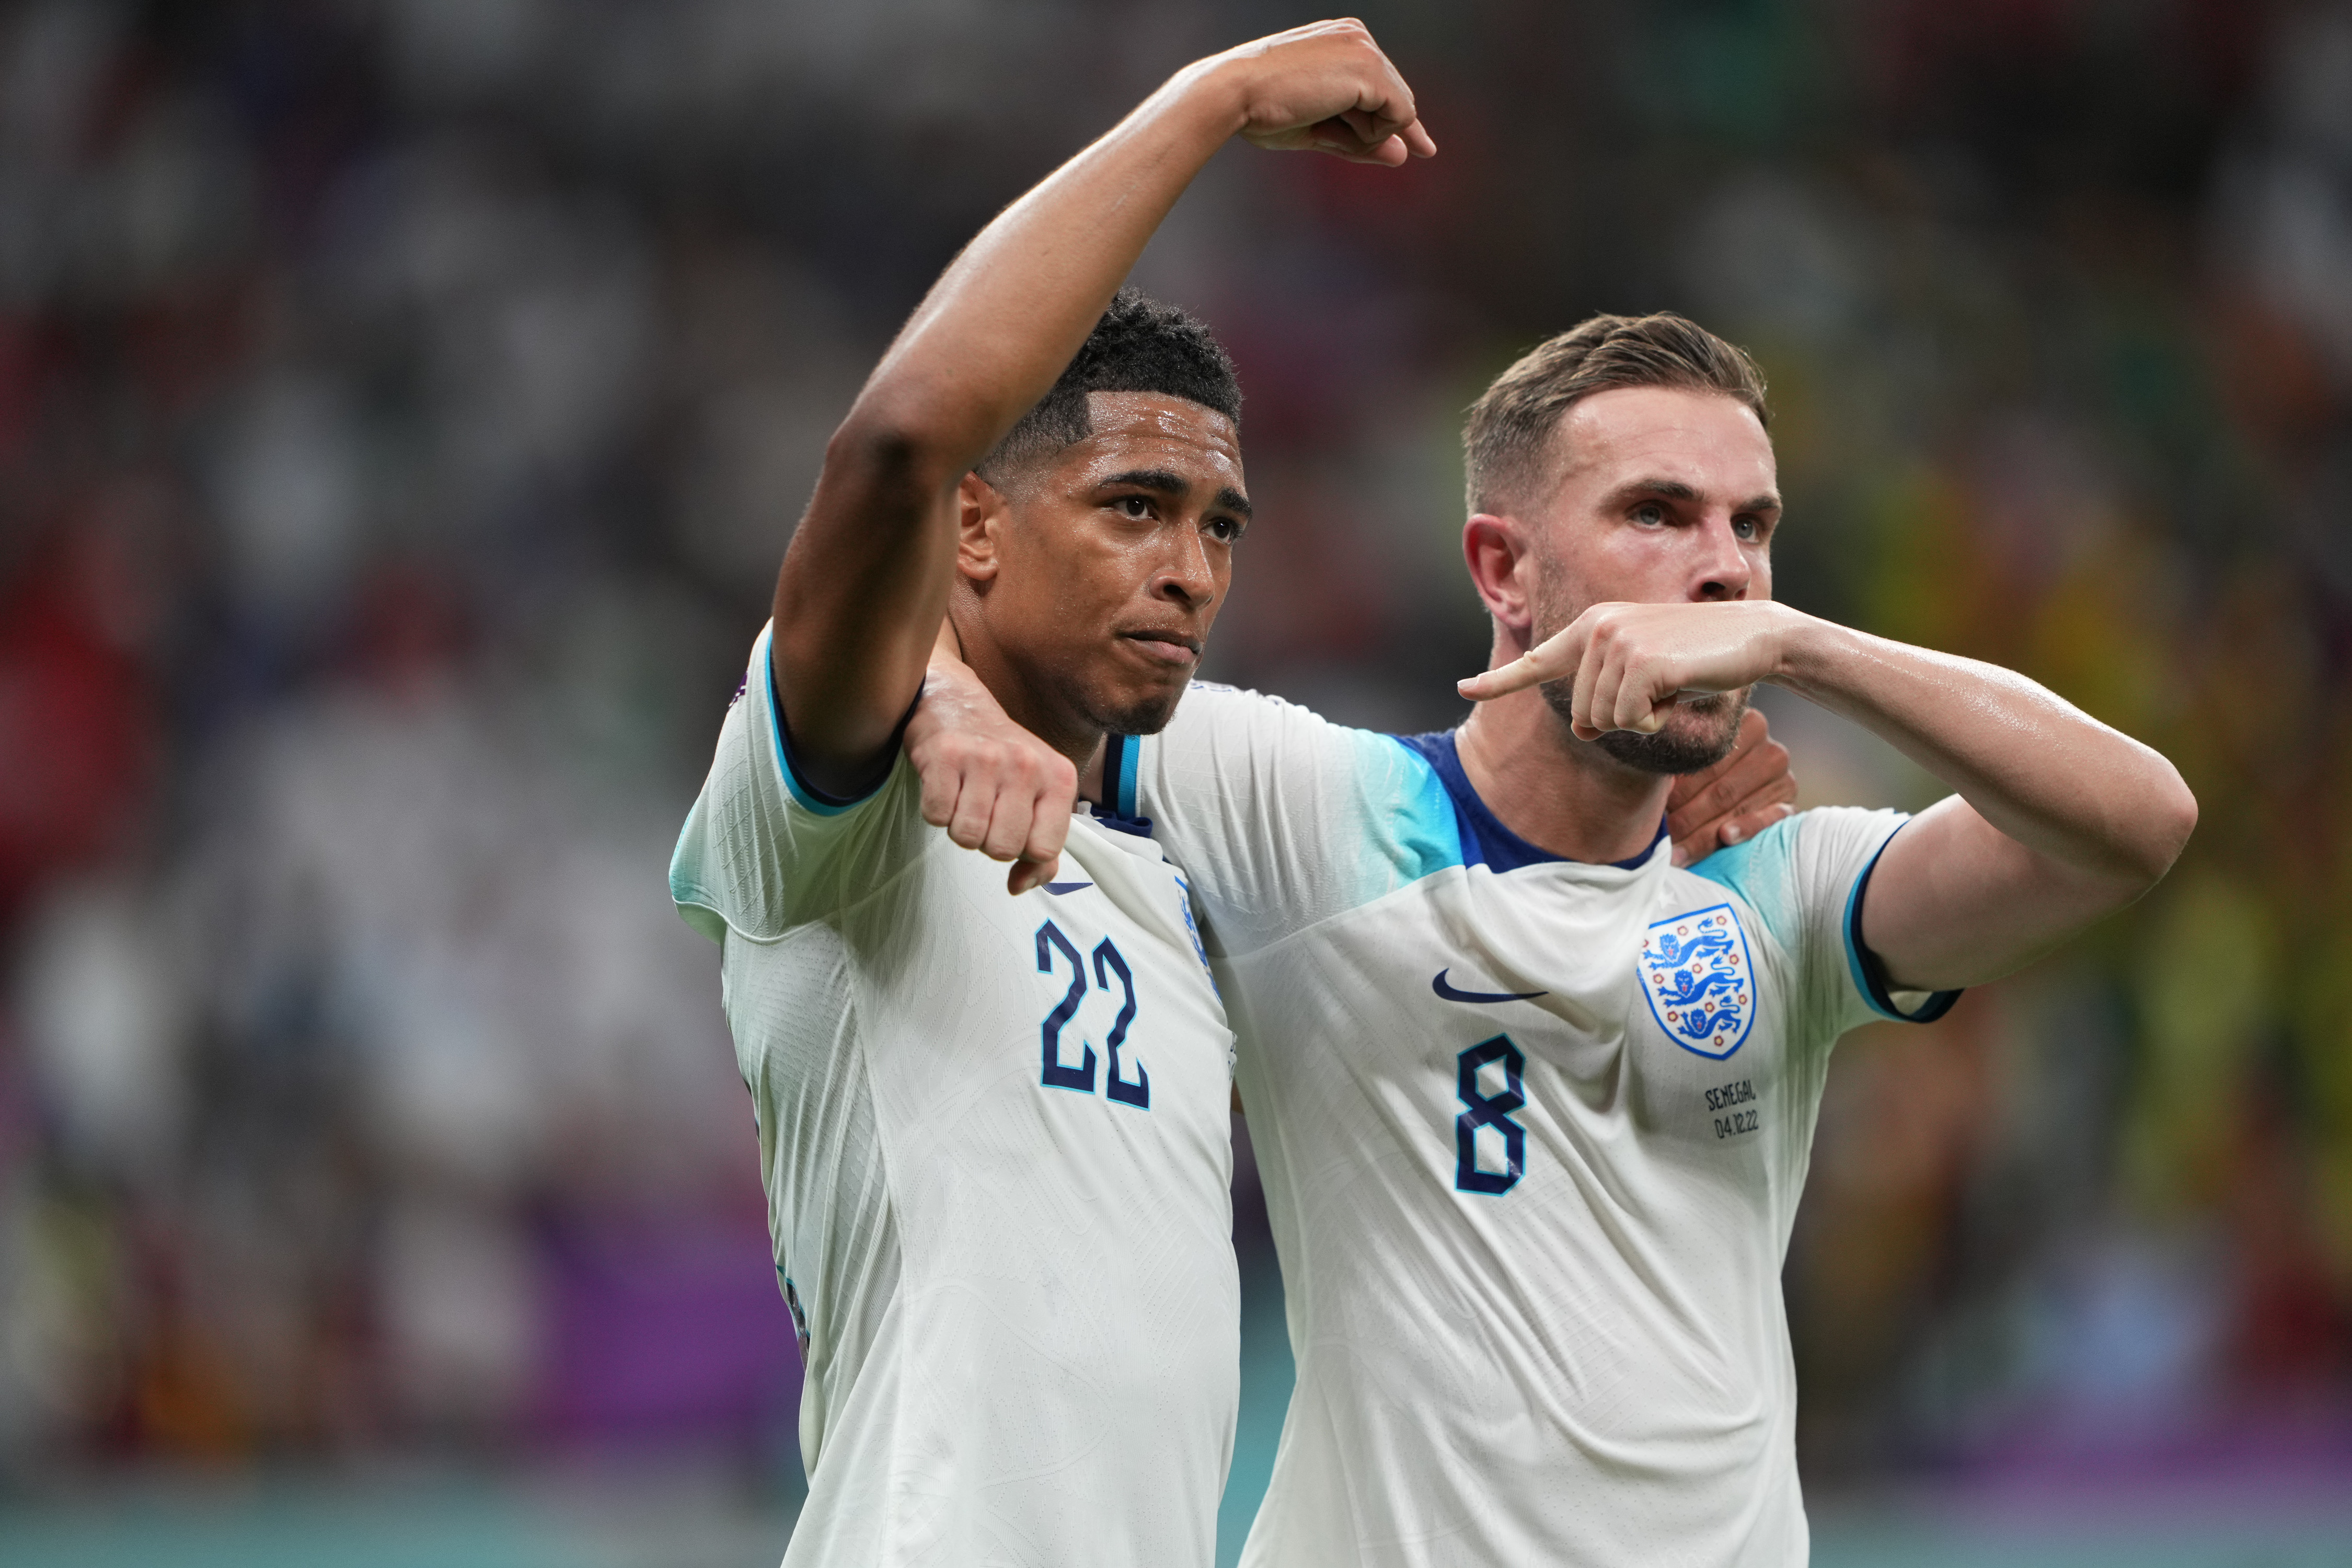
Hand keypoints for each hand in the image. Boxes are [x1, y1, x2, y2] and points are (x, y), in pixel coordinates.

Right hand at [905, 657, 1076, 894]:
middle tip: (984, 810)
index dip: (1022, 849)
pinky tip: (945, 786)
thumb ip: (1042, 851)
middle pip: (1004, 848)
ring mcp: (985, 758)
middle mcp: (1026, 764)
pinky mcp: (944, 755)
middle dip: (988, 841)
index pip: (1044, 849)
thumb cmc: (1001, 759)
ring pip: (968, 837)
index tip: (1013, 827)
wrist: (956, 703)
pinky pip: (936, 817)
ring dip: (960, 827)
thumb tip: (1019, 886)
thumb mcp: (1037, 797)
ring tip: (965, 798)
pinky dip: (936, 811)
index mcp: (1059, 777)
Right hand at [1210, 20, 1436, 165]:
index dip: (1400, 123)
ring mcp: (1366, 49)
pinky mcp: (1371, 69)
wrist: (1233, 93)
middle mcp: (1358, 36)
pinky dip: (1374, 134)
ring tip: (1315, 117)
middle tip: (1329, 133)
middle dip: (1373, 134)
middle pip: (1394, 100)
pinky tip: (1332, 118)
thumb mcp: (1318, 129)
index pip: (1384, 86)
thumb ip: (1361, 141)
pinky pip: (1400, 117)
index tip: (1423, 149)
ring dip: (1365, 134)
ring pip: (1398, 111)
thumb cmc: (1261, 110)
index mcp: (1341, 39)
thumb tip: (1403, 156)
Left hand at [1458, 600, 1795, 739]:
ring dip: (1642, 718)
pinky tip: (1681, 689)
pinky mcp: (1643, 663)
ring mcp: (1618, 643)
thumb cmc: (1698, 659)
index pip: (1536, 661)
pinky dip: (1659, 719)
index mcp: (1591, 626)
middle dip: (1620, 718)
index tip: (1464, 689)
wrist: (1753, 637)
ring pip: (1605, 722)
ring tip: (1672, 684)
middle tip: (1659, 688)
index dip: (1499, 682)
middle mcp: (1596, 629)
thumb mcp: (1644, 677)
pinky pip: (1632, 721)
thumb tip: (1582, 731)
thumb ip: (1605, 697)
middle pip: (1582, 715)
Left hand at [1665, 708, 1796, 865]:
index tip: (1655, 806)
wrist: (1732, 786)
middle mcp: (1768, 748)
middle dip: (1687, 816)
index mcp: (1743, 725)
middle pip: (1721, 788)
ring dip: (1704, 832)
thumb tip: (1654, 783)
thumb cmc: (1699, 771)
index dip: (1678, 787)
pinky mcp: (1790, 804)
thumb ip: (1678, 763)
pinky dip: (1746, 828)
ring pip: (1737, 805)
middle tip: (1662, 835)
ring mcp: (1783, 777)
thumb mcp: (1690, 760)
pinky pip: (1771, 817)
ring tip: (1677, 850)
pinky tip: (1726, 837)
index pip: (1708, 761)